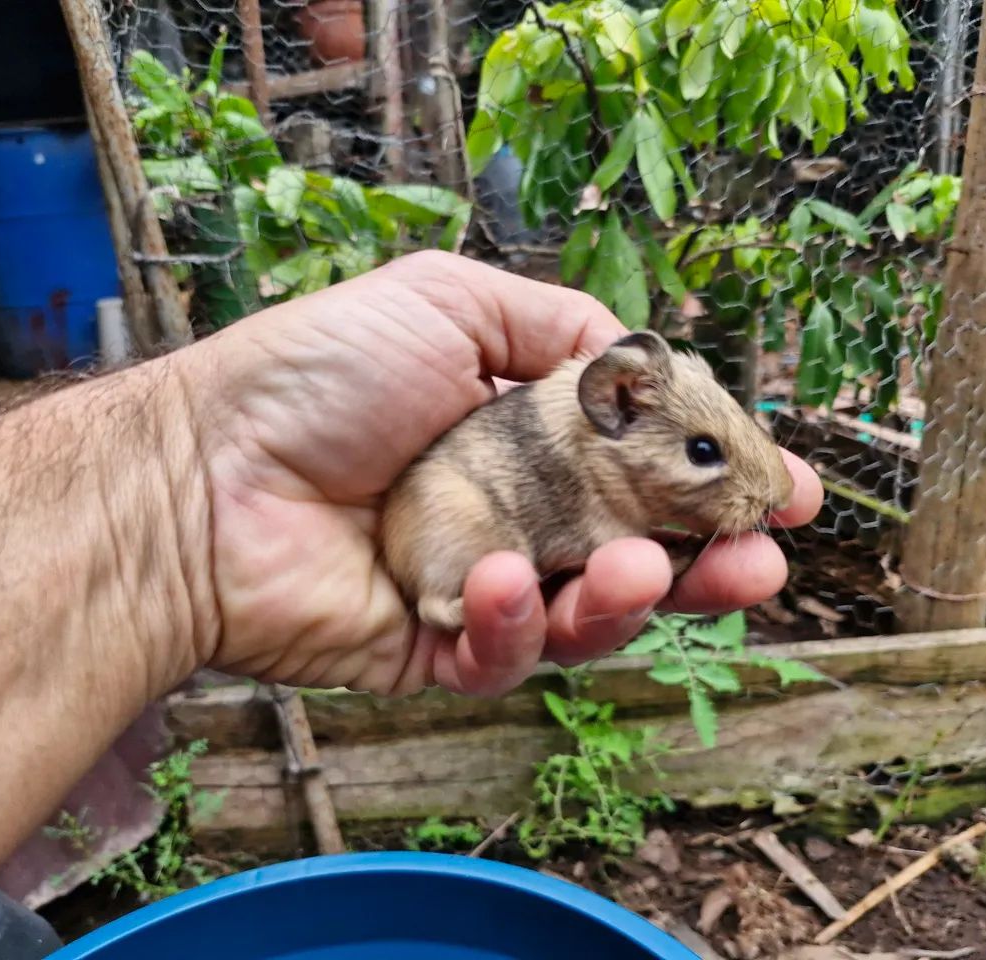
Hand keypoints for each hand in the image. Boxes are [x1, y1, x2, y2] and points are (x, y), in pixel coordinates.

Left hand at [179, 252, 821, 697]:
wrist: (201, 472)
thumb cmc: (314, 378)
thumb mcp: (449, 303)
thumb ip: (561, 327)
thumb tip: (645, 357)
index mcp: (525, 434)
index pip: (645, 464)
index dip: (715, 477)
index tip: (783, 489)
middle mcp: (514, 513)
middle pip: (641, 554)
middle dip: (711, 563)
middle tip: (758, 561)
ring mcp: (480, 587)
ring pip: (589, 618)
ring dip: (630, 599)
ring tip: (640, 570)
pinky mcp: (438, 652)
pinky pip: (508, 659)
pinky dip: (519, 623)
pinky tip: (502, 579)